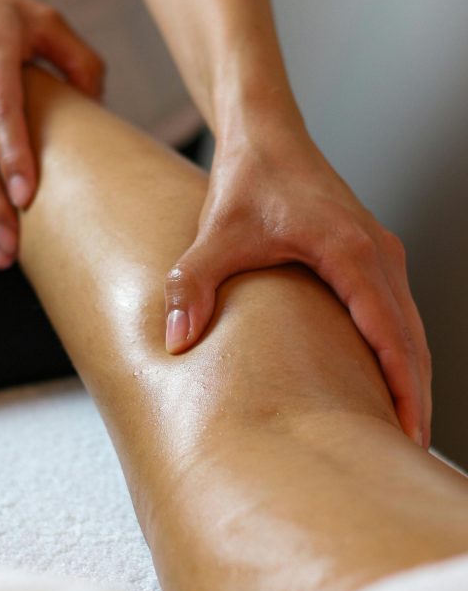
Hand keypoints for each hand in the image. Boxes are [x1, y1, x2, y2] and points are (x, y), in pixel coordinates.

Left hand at [164, 119, 431, 447]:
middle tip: (408, 454)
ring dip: (411, 376)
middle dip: (414, 396)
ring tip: (403, 431)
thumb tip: (177, 340)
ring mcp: (381, 254)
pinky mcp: (374, 256)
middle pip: (411, 338)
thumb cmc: (248, 181)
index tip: (407, 432)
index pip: (389, 330)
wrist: (267, 136)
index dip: (400, 384)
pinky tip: (388, 383)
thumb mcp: (215, 234)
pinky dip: (402, 351)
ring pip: (411, 328)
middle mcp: (378, 253)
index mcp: (350, 251)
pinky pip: (399, 313)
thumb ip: (192, 284)